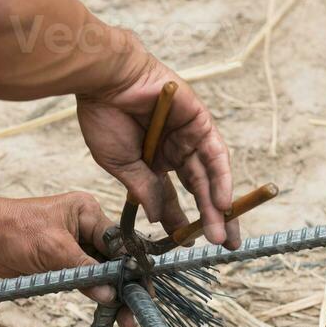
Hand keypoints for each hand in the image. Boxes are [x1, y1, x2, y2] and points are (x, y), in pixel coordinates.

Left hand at [0, 192, 135, 325]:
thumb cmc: (14, 230)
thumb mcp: (53, 249)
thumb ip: (84, 272)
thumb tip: (110, 294)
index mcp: (88, 213)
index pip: (120, 243)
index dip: (132, 268)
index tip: (142, 292)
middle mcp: (86, 228)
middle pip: (115, 261)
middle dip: (126, 287)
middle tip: (135, 313)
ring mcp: (76, 247)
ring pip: (102, 274)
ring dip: (113, 296)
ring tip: (125, 321)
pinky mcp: (64, 264)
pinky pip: (87, 281)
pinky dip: (96, 295)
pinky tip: (109, 312)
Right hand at [75, 41, 239, 248]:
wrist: (104, 82)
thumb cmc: (104, 117)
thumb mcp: (121, 165)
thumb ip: (144, 190)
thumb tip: (158, 218)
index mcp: (154, 161)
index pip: (173, 196)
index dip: (181, 220)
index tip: (186, 243)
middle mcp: (175, 149)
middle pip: (199, 189)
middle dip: (210, 218)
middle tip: (220, 245)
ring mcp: (189, 135)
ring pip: (209, 176)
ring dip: (217, 206)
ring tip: (221, 234)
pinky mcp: (200, 120)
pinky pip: (215, 154)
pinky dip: (220, 178)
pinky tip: (221, 203)